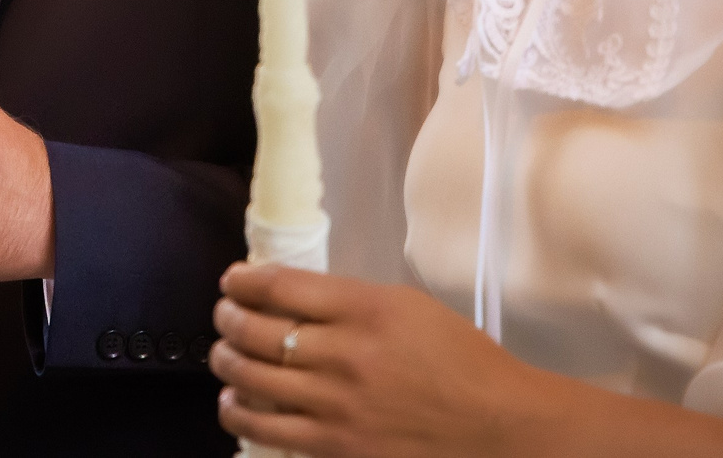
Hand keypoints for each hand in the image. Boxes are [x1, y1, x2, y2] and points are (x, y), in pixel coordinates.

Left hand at [210, 263, 722, 457]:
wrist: (498, 426)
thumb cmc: (460, 360)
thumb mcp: (406, 306)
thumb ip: (348, 300)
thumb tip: (289, 296)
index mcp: (364, 309)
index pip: (277, 286)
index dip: (241, 281)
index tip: (233, 281)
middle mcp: (343, 355)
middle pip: (253, 331)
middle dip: (226, 319)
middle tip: (224, 317)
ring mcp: (335, 406)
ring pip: (249, 379)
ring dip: (225, 362)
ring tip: (224, 356)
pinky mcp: (335, 448)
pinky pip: (267, 429)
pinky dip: (240, 411)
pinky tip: (236, 402)